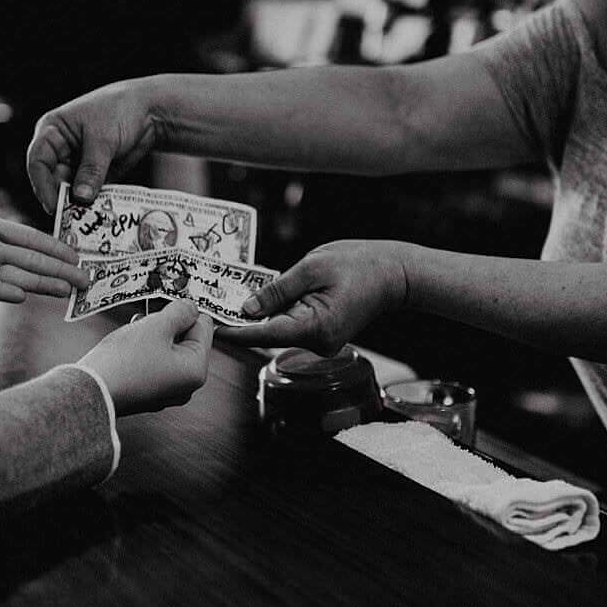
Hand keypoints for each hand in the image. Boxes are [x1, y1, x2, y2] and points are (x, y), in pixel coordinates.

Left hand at [0, 147, 90, 302]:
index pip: (24, 235)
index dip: (50, 244)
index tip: (75, 252)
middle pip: (29, 258)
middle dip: (59, 268)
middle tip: (88, 279)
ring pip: (14, 275)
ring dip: (41, 283)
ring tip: (68, 292)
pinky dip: (1, 289)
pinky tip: (21, 294)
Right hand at [25, 79, 159, 213]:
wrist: (150, 110)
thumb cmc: (120, 110)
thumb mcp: (103, 139)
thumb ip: (91, 170)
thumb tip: (81, 198)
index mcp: (52, 131)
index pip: (38, 162)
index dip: (43, 185)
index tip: (54, 206)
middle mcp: (60, 149)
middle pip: (52, 180)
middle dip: (61, 198)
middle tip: (71, 219)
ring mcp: (76, 163)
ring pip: (69, 190)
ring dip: (77, 204)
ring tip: (87, 219)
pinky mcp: (93, 175)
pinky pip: (87, 193)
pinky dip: (92, 203)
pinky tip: (98, 214)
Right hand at [77, 300, 213, 414]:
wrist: (89, 391)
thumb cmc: (124, 362)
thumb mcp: (156, 326)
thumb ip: (179, 312)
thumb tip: (191, 307)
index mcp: (196, 370)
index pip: (204, 326)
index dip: (184, 311)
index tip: (165, 306)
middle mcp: (186, 385)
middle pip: (186, 339)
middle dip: (167, 324)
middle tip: (146, 320)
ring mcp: (166, 391)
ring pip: (168, 349)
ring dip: (153, 335)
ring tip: (134, 333)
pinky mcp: (148, 392)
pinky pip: (154, 363)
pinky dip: (144, 350)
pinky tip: (128, 345)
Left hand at [217, 240, 408, 354]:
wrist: (396, 273)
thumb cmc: (360, 265)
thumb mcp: (312, 267)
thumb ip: (277, 289)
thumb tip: (247, 307)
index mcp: (314, 327)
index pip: (264, 334)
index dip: (235, 331)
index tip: (211, 328)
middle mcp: (317, 341)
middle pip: (269, 333)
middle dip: (243, 318)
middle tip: (214, 302)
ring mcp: (321, 340)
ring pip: (280, 327)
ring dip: (261, 311)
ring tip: (234, 293)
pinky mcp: (323, 332)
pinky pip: (293, 322)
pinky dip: (278, 309)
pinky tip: (263, 294)